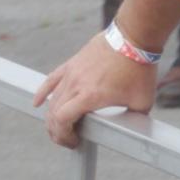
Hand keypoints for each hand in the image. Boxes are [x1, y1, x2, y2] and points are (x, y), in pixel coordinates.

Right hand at [35, 33, 155, 148]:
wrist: (133, 37)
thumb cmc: (139, 69)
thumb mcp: (142, 102)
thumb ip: (133, 119)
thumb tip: (134, 129)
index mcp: (90, 96)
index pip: (62, 120)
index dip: (63, 136)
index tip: (74, 142)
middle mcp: (76, 85)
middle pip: (53, 113)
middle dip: (57, 131)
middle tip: (67, 139)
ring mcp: (72, 73)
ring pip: (53, 99)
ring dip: (52, 116)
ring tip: (58, 126)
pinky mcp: (72, 64)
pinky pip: (51, 80)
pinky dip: (43, 93)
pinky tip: (38, 102)